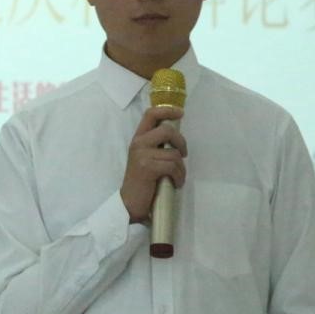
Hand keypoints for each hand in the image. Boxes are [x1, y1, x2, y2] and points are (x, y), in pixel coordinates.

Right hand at [121, 105, 186, 222]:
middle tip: (184, 154)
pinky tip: (175, 183)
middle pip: (167, 130)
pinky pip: (173, 167)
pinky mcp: (148, 167)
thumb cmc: (142, 181)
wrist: (130, 202)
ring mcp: (142, 155)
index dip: (167, 110)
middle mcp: (138, 143)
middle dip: (182, 142)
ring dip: (181, 168)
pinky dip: (179, 177)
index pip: (151, 114)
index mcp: (138, 138)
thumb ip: (156, 145)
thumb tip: (177, 138)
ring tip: (177, 177)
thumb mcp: (146, 158)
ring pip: (174, 153)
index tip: (181, 113)